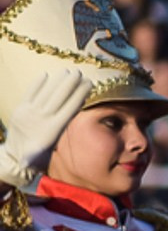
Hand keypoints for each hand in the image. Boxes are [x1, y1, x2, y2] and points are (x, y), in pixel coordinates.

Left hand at [0, 69, 89, 189]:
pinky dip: (37, 84)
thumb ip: (65, 130)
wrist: (15, 158)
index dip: (80, 93)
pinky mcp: (19, 110)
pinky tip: (45, 75)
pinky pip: (29, 93)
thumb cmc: (39, 156)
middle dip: (70, 83)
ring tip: (67, 72)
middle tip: (79, 73)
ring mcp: (29, 113)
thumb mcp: (55, 147)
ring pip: (46, 93)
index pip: (71, 106)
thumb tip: (77, 114)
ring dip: (57, 81)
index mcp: (54, 129)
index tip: (89, 83)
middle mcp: (42, 118)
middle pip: (59, 97)